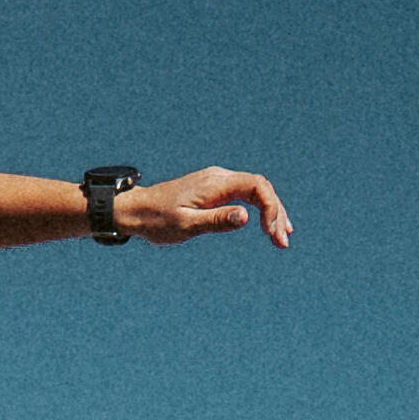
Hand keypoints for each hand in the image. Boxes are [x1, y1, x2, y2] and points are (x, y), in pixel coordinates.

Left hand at [118, 165, 291, 249]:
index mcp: (214, 183)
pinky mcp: (215, 190)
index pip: (256, 186)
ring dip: (271, 211)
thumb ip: (216, 220)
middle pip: (261, 187)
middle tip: (283, 241)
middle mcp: (219, 177)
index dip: (271, 207)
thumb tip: (246, 217)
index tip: (271, 232)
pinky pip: (245, 194)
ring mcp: (217, 182)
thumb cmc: (157, 220)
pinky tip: (267, 225)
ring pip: (256, 191)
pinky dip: (259, 209)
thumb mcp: (186, 225)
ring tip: (282, 237)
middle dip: (276, 212)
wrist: (136, 211)